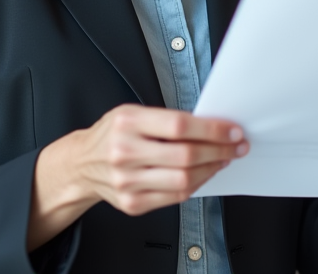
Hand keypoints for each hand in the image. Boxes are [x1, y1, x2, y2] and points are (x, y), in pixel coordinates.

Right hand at [27, 104, 246, 249]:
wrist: (81, 164)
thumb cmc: (113, 134)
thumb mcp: (133, 113)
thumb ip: (167, 119)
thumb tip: (211, 126)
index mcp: (127, 123)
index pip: (180, 126)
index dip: (212, 130)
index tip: (233, 130)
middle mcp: (125, 152)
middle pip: (186, 155)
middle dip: (220, 150)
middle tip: (237, 146)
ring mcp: (127, 181)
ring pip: (184, 180)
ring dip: (212, 169)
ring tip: (223, 159)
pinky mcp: (132, 203)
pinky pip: (175, 197)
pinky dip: (196, 185)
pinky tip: (204, 173)